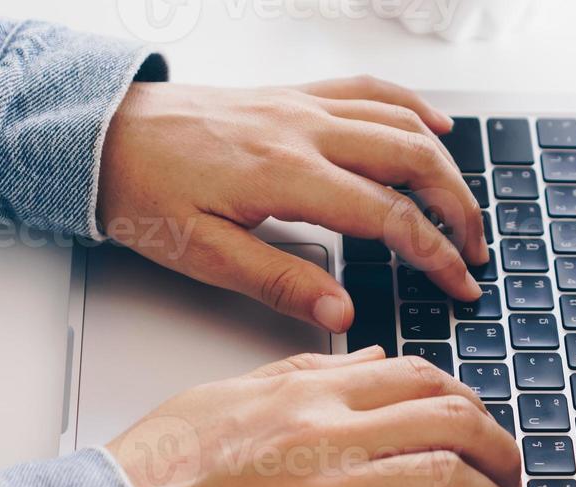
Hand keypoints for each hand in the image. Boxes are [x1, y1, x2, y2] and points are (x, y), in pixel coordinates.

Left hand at [97, 75, 487, 331]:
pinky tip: (435, 125)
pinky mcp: (292, 95)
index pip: (388, 216)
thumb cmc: (143, 192)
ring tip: (463, 205)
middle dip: (458, 207)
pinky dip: (412, 105)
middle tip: (475, 250)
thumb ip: (278, 281)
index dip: (435, 254)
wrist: (99, 134)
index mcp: (285, 175)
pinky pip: (368, 89)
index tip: (459, 283)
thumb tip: (341, 309)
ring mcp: (301, 105)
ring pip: (401, 120)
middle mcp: (303, 130)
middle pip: (412, 159)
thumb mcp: (202, 255)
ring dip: (444, 163)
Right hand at [108, 347, 520, 486]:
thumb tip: (368, 359)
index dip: (469, 402)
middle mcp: (328, 434)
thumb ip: (303, 374)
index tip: (480, 428)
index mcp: (308, 394)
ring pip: (450, 481)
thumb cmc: (158, 474)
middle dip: (501, 451)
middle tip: (510, 479)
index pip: (419, 377)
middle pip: (453, 422)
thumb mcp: (226, 395)